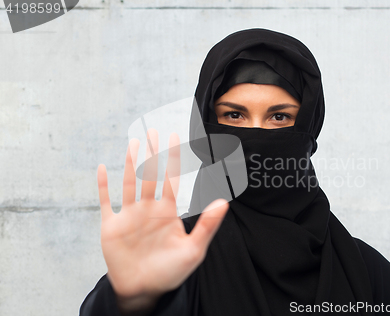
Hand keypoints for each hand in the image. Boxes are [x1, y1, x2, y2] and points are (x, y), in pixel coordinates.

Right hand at [97, 128, 227, 312]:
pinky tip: (102, 168)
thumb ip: (207, 226)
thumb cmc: (171, 271)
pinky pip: (105, 202)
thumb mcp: (193, 250)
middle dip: (152, 153)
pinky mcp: (111, 226)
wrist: (144, 290)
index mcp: (168, 212)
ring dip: (130, 163)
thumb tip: (223, 202)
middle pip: (150, 175)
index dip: (172, 158)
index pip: (171, 179)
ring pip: (129, 183)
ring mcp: (129, 216)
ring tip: (133, 142)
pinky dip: (103, 186)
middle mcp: (149, 209)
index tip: (174, 138)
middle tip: (152, 131)